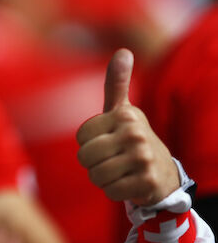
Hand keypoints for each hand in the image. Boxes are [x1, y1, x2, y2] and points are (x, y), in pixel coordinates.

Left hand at [76, 49, 179, 205]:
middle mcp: (135, 134)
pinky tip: (127, 183)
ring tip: (118, 170)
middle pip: (85, 156)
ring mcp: (143, 158)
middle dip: (92, 163)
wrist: (162, 173)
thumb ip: (116, 83)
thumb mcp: (122, 110)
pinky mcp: (147, 182)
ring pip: (95, 175)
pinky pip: (109, 191)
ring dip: (102, 178)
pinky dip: (114, 191)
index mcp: (125, 115)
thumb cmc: (131, 138)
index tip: (106, 141)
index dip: (88, 143)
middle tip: (111, 159)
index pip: (81, 136)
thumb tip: (123, 51)